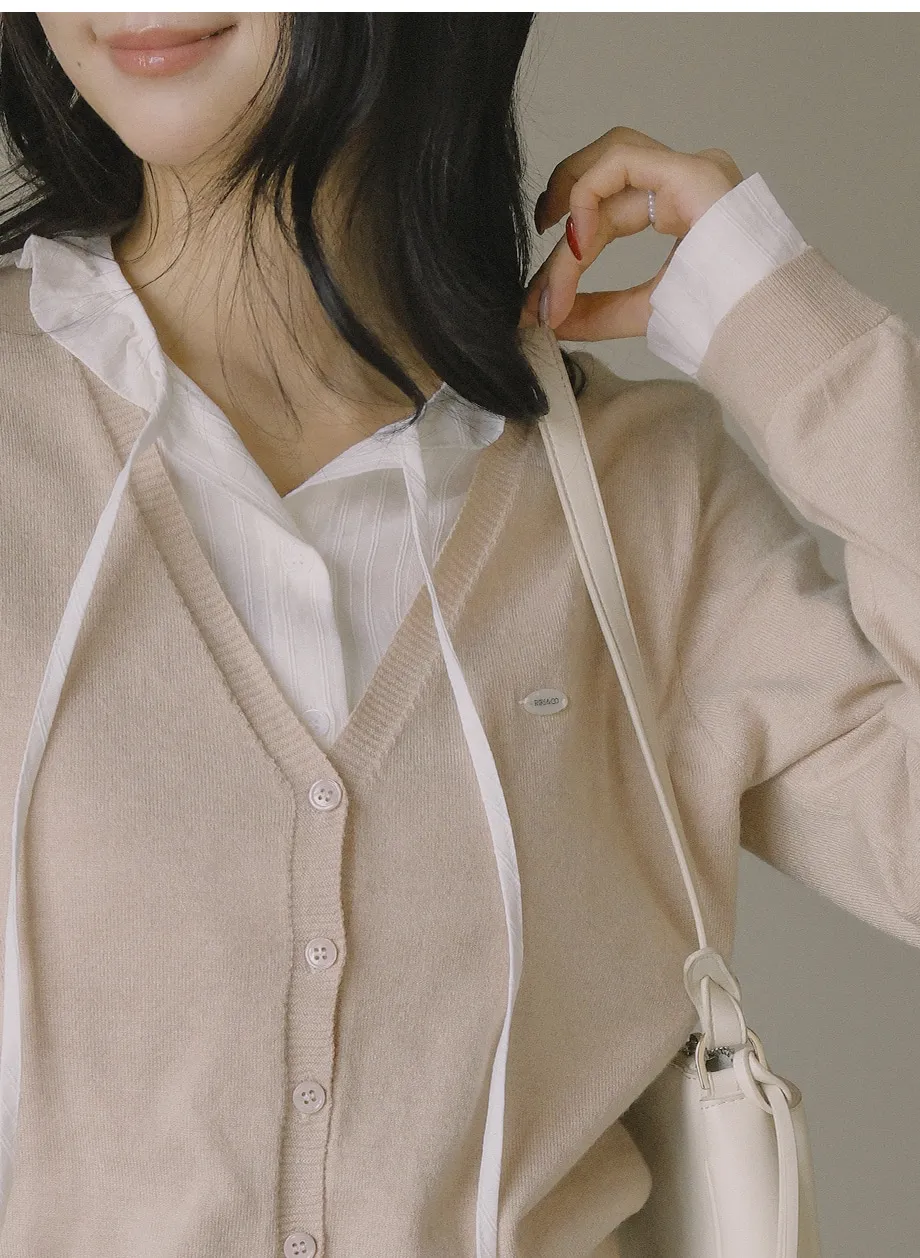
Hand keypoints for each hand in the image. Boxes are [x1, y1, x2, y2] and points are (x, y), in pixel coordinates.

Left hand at [518, 126, 743, 339]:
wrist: (763, 328)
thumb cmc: (722, 321)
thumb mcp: (642, 313)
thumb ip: (595, 310)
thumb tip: (546, 318)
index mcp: (678, 209)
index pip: (606, 216)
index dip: (568, 256)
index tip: (544, 303)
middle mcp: (684, 183)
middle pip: (602, 185)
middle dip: (562, 231)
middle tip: (540, 286)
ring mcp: (691, 171)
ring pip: (609, 157)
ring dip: (571, 198)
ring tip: (554, 248)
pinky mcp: (692, 172)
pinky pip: (621, 161)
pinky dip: (587, 194)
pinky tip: (577, 240)